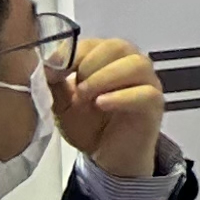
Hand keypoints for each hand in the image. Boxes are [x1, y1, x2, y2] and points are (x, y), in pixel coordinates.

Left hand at [55, 37, 166, 180]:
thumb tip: (45, 66)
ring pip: (136, 65)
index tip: (54, 70)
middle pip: (118, 46)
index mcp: (107, 59)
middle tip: (75, 87)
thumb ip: (54, 83)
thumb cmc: (88, 125)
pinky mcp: (154, 105)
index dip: (72, 53)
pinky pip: (145, 93)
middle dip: (90, 64)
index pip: (93, 43)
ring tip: (86, 96)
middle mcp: (130, 65)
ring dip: (106, 77)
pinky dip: (121, 97)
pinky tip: (101, 104)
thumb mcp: (61, 104)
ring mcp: (147, 83)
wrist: (106, 157)